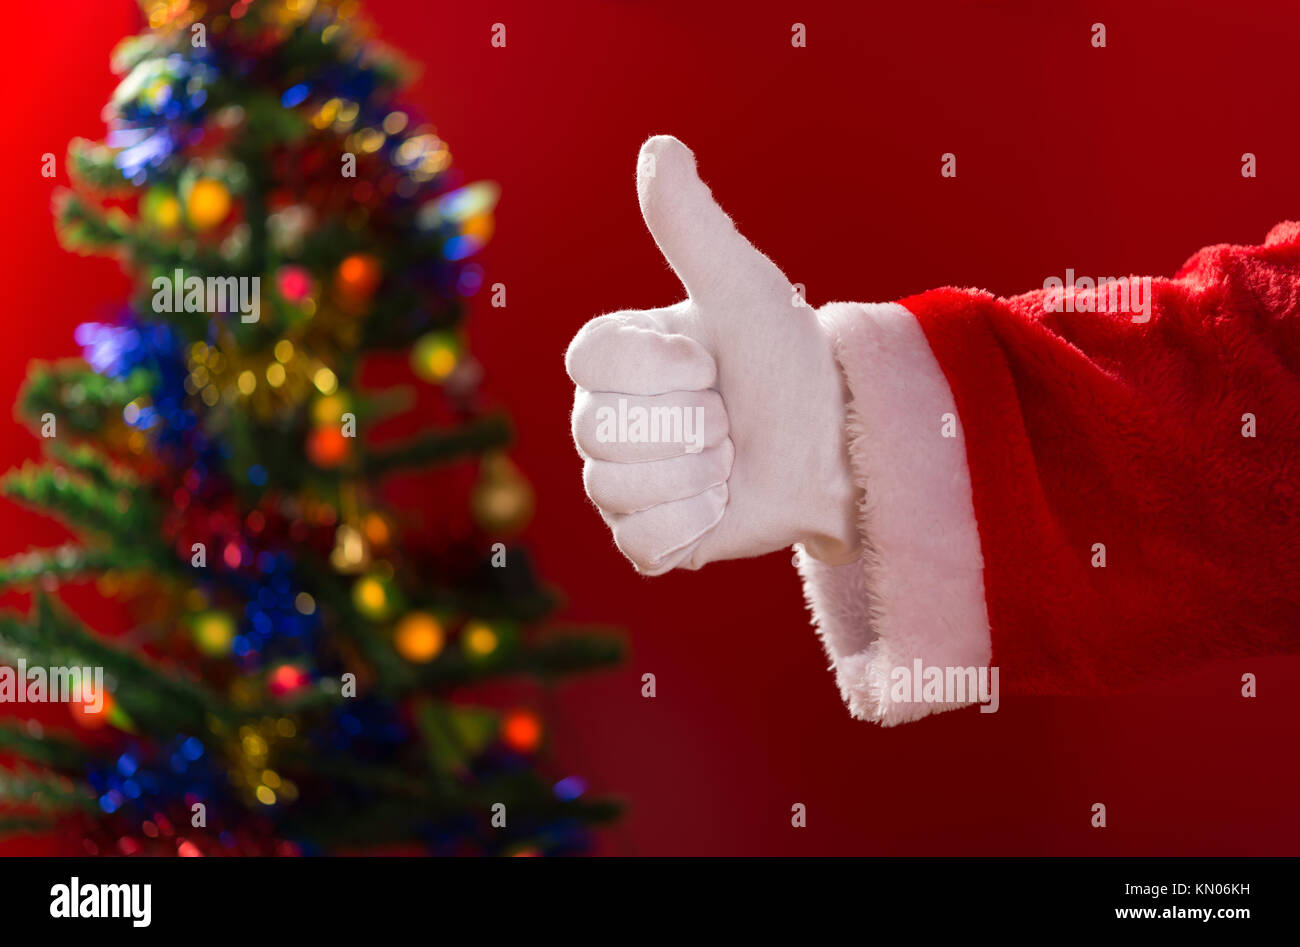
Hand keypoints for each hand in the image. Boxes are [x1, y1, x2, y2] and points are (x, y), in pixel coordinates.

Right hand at [565, 136, 859, 574]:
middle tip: (730, 419)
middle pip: (599, 433)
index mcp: (619, 358)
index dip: (657, 370)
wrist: (841, 443)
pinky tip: (722, 505)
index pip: (589, 365)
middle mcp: (608, 418)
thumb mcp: (743, 288)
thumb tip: (659, 146)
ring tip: (731, 461)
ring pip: (616, 491)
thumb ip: (694, 226)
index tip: (710, 362)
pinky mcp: (649, 537)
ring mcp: (625, 481)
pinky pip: (640, 544)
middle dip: (688, 427)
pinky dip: (692, 527)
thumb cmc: (790, 358)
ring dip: (696, 477)